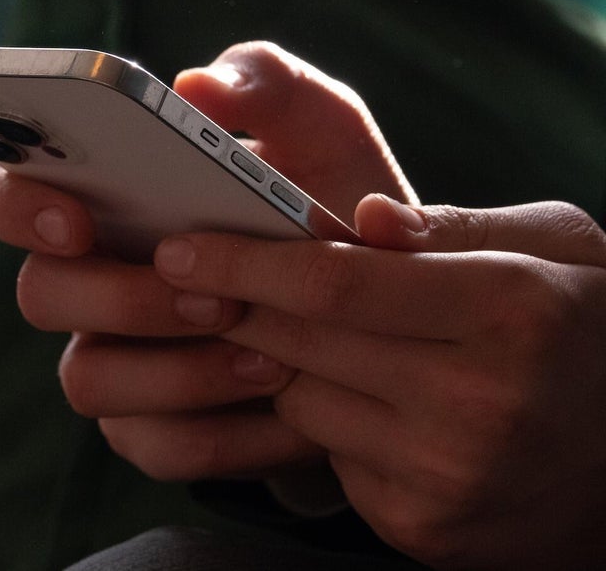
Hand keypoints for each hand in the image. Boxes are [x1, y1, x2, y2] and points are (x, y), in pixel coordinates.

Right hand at [0, 42, 413, 476]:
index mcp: (97, 201)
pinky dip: (228, 432)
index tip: (74, 218)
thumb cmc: (328, 209)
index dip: (12, 205)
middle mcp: (85, 282)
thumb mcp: (321, 130)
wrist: (386, 320)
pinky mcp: (150, 431)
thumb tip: (196, 86)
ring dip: (177, 372)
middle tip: (215, 296)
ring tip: (273, 356)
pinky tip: (292, 411)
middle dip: (121, 298)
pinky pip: (155, 446)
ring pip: (87, 380)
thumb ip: (266, 83)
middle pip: (38, 293)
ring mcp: (111, 360)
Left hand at [152, 197, 605, 568]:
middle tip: (187, 279)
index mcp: (510, 310)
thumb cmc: (583, 334)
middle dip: (233, 308)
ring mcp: (446, 474)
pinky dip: (322, 422)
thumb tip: (362, 218)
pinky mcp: (421, 525)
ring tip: (302, 335)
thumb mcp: (555, 252)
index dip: (243, 265)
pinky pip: (329, 457)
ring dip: (279, 365)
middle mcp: (478, 401)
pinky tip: (356, 398)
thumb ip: (455, 227)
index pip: (335, 286)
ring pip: (300, 403)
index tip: (178, 250)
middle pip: (299, 345)